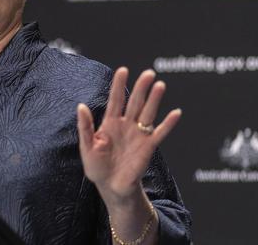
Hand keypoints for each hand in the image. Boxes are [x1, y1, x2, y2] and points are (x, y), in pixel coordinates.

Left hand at [76, 67, 180, 203]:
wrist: (110, 187)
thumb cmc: (96, 167)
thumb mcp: (86, 146)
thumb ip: (85, 126)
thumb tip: (80, 106)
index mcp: (109, 123)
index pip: (115, 100)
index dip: (118, 85)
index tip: (123, 70)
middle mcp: (126, 125)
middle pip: (134, 102)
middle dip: (141, 88)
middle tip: (148, 73)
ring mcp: (138, 135)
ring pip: (148, 113)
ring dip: (154, 100)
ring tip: (160, 85)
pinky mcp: (148, 147)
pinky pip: (159, 133)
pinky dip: (168, 124)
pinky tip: (176, 112)